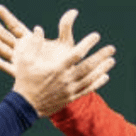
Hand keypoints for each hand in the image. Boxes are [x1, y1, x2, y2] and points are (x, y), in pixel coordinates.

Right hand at [0, 5, 114, 115]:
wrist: (25, 106)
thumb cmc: (24, 81)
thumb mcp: (24, 60)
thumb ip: (33, 44)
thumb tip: (39, 28)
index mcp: (57, 68)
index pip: (77, 54)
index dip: (88, 44)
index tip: (96, 36)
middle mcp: (66, 79)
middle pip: (89, 66)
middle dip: (101, 56)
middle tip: (111, 48)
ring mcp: (69, 90)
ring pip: (91, 78)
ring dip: (102, 69)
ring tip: (111, 61)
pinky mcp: (70, 97)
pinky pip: (87, 90)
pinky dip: (98, 83)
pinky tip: (105, 77)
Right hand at [0, 5, 85, 77]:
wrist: (60, 85)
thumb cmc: (63, 63)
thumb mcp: (65, 43)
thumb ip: (66, 27)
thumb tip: (73, 11)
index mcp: (30, 41)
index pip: (16, 26)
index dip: (7, 17)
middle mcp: (22, 50)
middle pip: (4, 35)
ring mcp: (19, 61)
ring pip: (1, 48)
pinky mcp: (18, 72)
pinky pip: (4, 65)